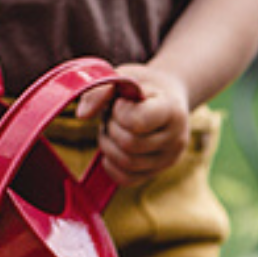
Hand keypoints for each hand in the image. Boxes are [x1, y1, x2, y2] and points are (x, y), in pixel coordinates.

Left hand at [76, 64, 191, 186]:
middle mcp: (175, 139)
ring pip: (127, 164)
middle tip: (113, 116)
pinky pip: (127, 179)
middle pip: (130, 145)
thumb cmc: (144, 86)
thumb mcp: (126, 76)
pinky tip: (111, 148)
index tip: (121, 102)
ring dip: (108, 145)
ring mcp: (167, 160)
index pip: (138, 122)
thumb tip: (82, 115)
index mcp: (172, 110)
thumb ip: (102, 89)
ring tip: (111, 129)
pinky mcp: (156, 173)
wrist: (168, 99)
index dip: (119, 112)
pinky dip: (111, 165)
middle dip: (112, 128)